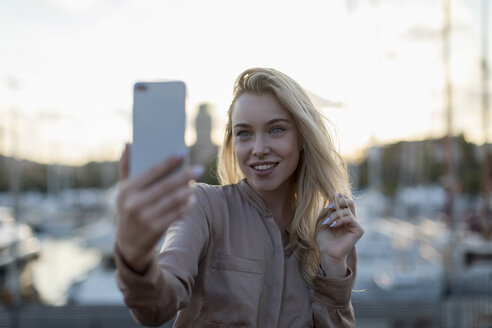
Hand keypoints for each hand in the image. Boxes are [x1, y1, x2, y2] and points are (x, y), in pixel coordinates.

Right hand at [115, 144, 202, 272]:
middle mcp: (134, 204)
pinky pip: (175, 215)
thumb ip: (126, 166)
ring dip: (187, 191)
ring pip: (172, 201)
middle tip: (199, 168)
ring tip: (196, 182)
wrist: (128, 243)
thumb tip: (128, 142)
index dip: (168, 162)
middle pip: (165, 186)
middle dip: (184, 176)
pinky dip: (185, 206)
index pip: (151, 172)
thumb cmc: (128, 207)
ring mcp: (145, 218)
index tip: (183, 153)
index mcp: (126, 190)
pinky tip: (192, 199)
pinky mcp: (155, 230)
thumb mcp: (123, 189)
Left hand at [316, 194, 363, 276]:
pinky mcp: (358, 230)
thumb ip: (329, 210)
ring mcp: (355, 224)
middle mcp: (351, 219)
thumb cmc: (324, 239)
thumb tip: (335, 197)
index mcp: (343, 216)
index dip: (339, 197)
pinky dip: (340, 220)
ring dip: (335, 215)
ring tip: (327, 223)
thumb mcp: (324, 220)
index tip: (329, 201)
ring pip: (347, 210)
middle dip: (340, 201)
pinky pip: (350, 218)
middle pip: (350, 202)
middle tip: (330, 206)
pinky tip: (332, 226)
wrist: (327, 253)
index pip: (345, 201)